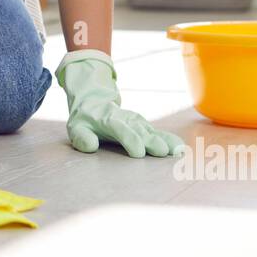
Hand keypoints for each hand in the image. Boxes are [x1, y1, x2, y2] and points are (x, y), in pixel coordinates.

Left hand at [56, 49, 184, 157]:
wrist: (95, 103)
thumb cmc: (85, 120)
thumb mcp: (76, 128)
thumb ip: (81, 138)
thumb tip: (91, 146)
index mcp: (108, 119)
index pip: (121, 129)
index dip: (130, 140)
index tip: (139, 153)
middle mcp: (126, 119)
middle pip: (140, 130)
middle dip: (151, 141)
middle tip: (162, 152)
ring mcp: (137, 122)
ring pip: (152, 130)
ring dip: (165, 140)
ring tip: (178, 150)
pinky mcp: (144, 126)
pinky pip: (158, 132)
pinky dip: (169, 139)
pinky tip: (180, 148)